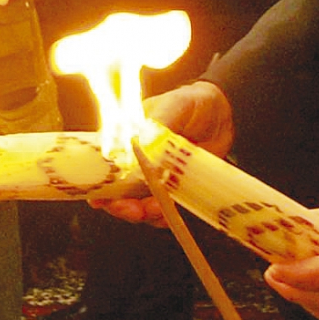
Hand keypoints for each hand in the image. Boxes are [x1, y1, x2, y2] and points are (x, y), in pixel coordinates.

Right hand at [90, 81, 235, 226]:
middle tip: (133, 210)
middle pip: (116, 193)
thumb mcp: (174, 106)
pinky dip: (164, 215)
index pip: (102, 168)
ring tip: (157, 209)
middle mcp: (134, 164)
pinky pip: (163, 210)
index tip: (99, 200)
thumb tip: (142, 147)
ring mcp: (153, 179)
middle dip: (121, 206)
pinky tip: (168, 211)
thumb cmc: (190, 103)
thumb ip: (157, 124)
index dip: (97, 186)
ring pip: (138, 205)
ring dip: (144, 213)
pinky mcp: (172, 190)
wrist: (221, 114)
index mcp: (125, 143)